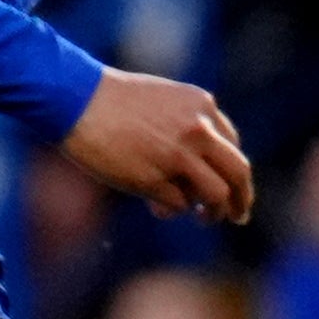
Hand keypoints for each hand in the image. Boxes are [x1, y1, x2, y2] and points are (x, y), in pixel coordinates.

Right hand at [64, 66, 253, 222]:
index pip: (232, 145)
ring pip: (216, 195)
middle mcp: (198, 130)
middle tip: (239, 216)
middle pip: (238, 172)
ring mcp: (178, 156)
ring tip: (204, 219)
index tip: (230, 185)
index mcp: (201, 105)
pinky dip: (173, 210)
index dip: (232, 170)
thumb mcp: (161, 99)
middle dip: (242, 199)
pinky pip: (179, 205)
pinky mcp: (154, 179)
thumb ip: (186, 123)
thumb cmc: (109, 99)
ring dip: (214, 213)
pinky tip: (158, 208)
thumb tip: (195, 170)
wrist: (75, 99)